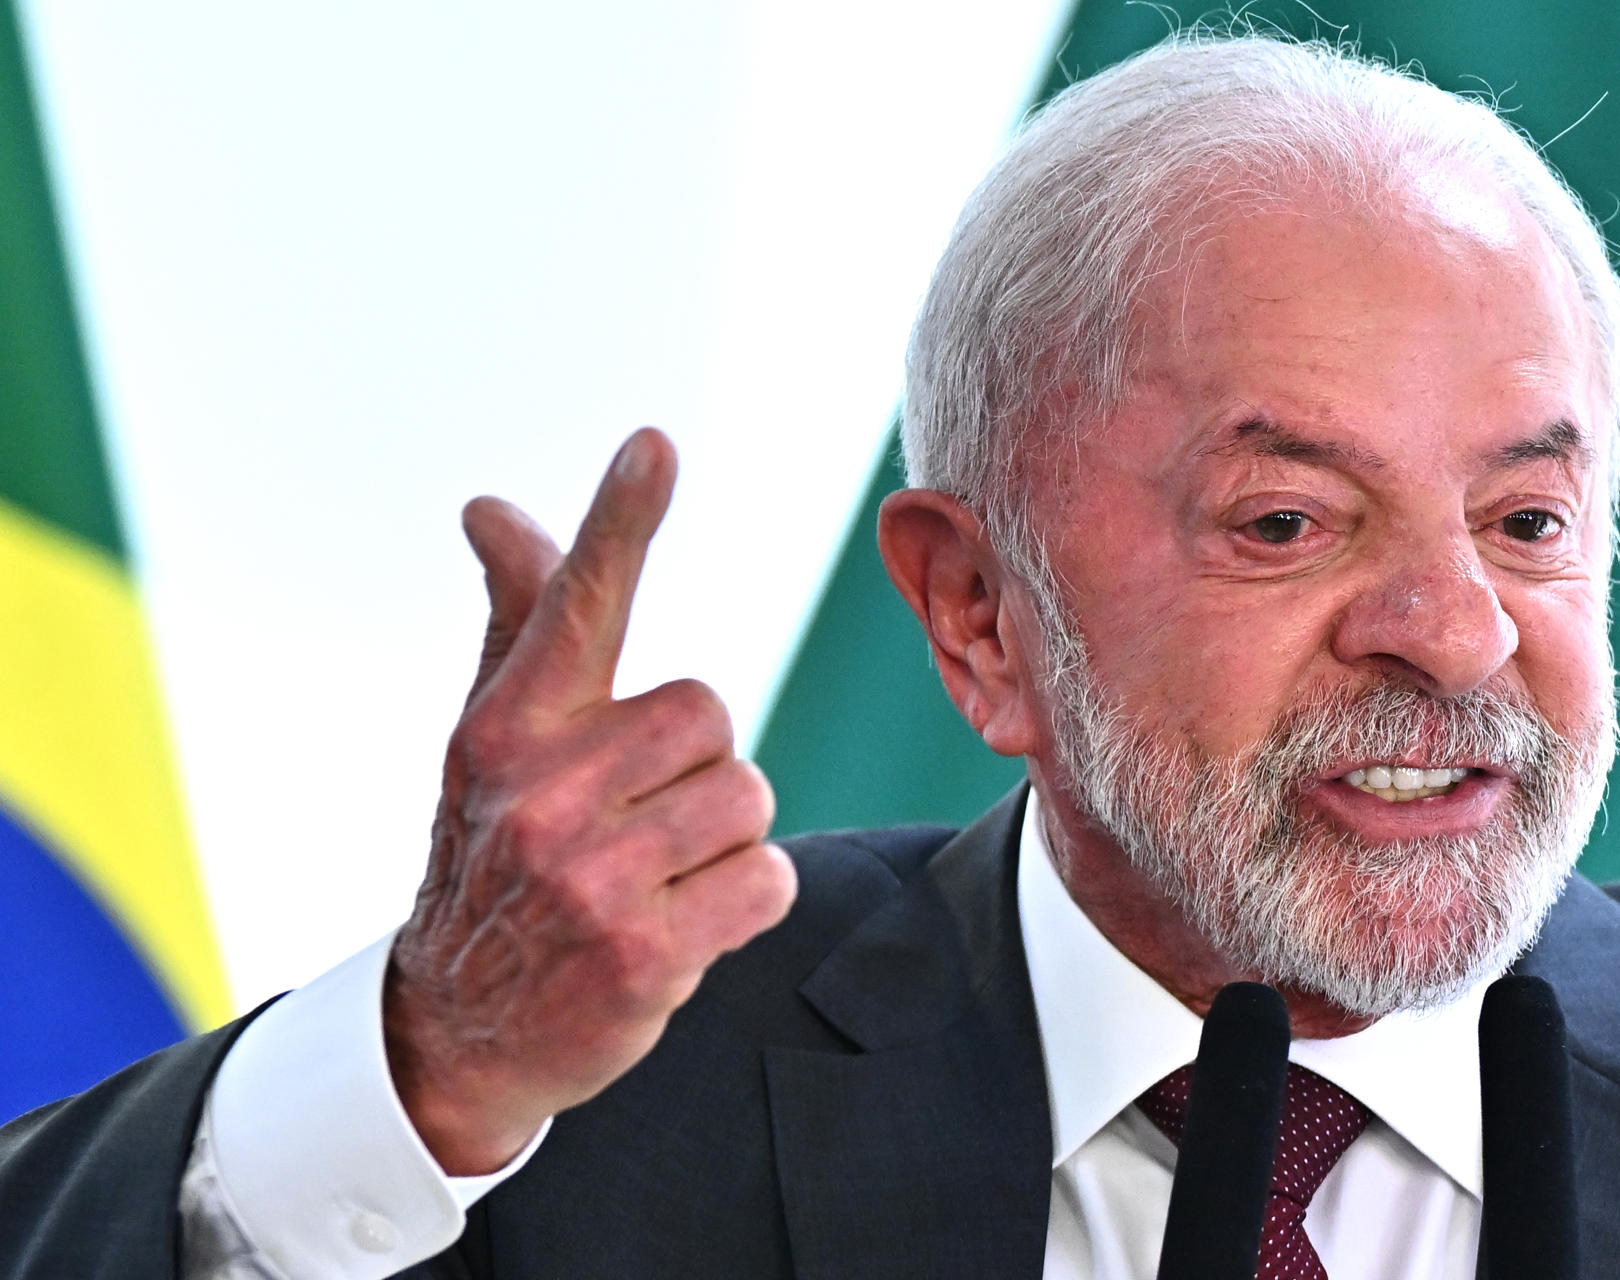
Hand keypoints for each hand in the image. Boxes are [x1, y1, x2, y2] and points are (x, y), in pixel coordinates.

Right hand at [384, 428, 796, 1174]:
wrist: (462, 1027)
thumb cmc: (492, 853)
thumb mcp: (493, 741)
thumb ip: (520, 620)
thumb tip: (492, 506)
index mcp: (507, 728)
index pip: (575, 608)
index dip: (618, 522)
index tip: (654, 446)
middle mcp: (540, 795)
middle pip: (711, 716)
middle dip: (696, 767)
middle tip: (636, 819)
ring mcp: (588, 880)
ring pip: (748, 799)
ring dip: (721, 840)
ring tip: (653, 877)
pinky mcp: (642, 956)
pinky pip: (767, 881)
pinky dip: (744, 902)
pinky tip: (680, 924)